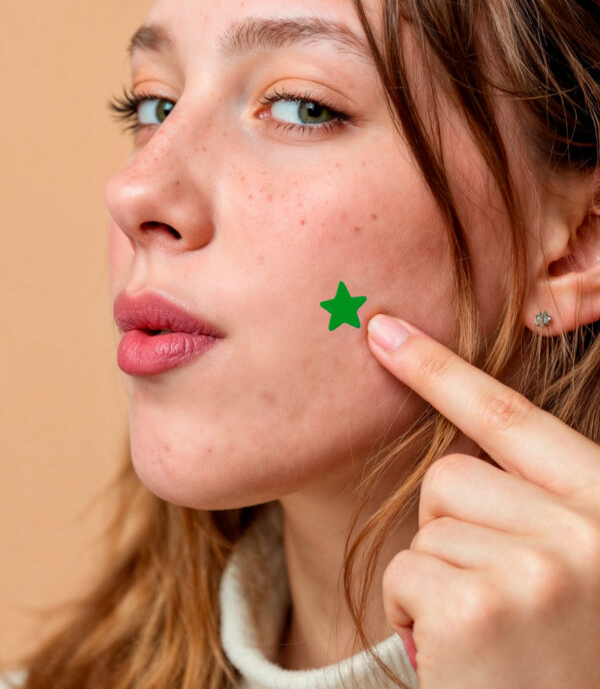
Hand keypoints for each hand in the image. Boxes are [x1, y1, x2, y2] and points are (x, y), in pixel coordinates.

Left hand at [366, 313, 599, 688]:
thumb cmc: (557, 656)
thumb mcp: (570, 567)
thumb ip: (534, 504)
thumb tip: (452, 459)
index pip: (512, 418)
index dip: (441, 368)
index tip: (383, 328)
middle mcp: (586, 529)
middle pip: (452, 476)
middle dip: (449, 534)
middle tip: (492, 603)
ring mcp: (536, 566)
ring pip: (426, 527)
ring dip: (435, 582)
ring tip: (485, 637)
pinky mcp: (478, 606)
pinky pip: (404, 571)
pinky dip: (410, 615)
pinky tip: (457, 656)